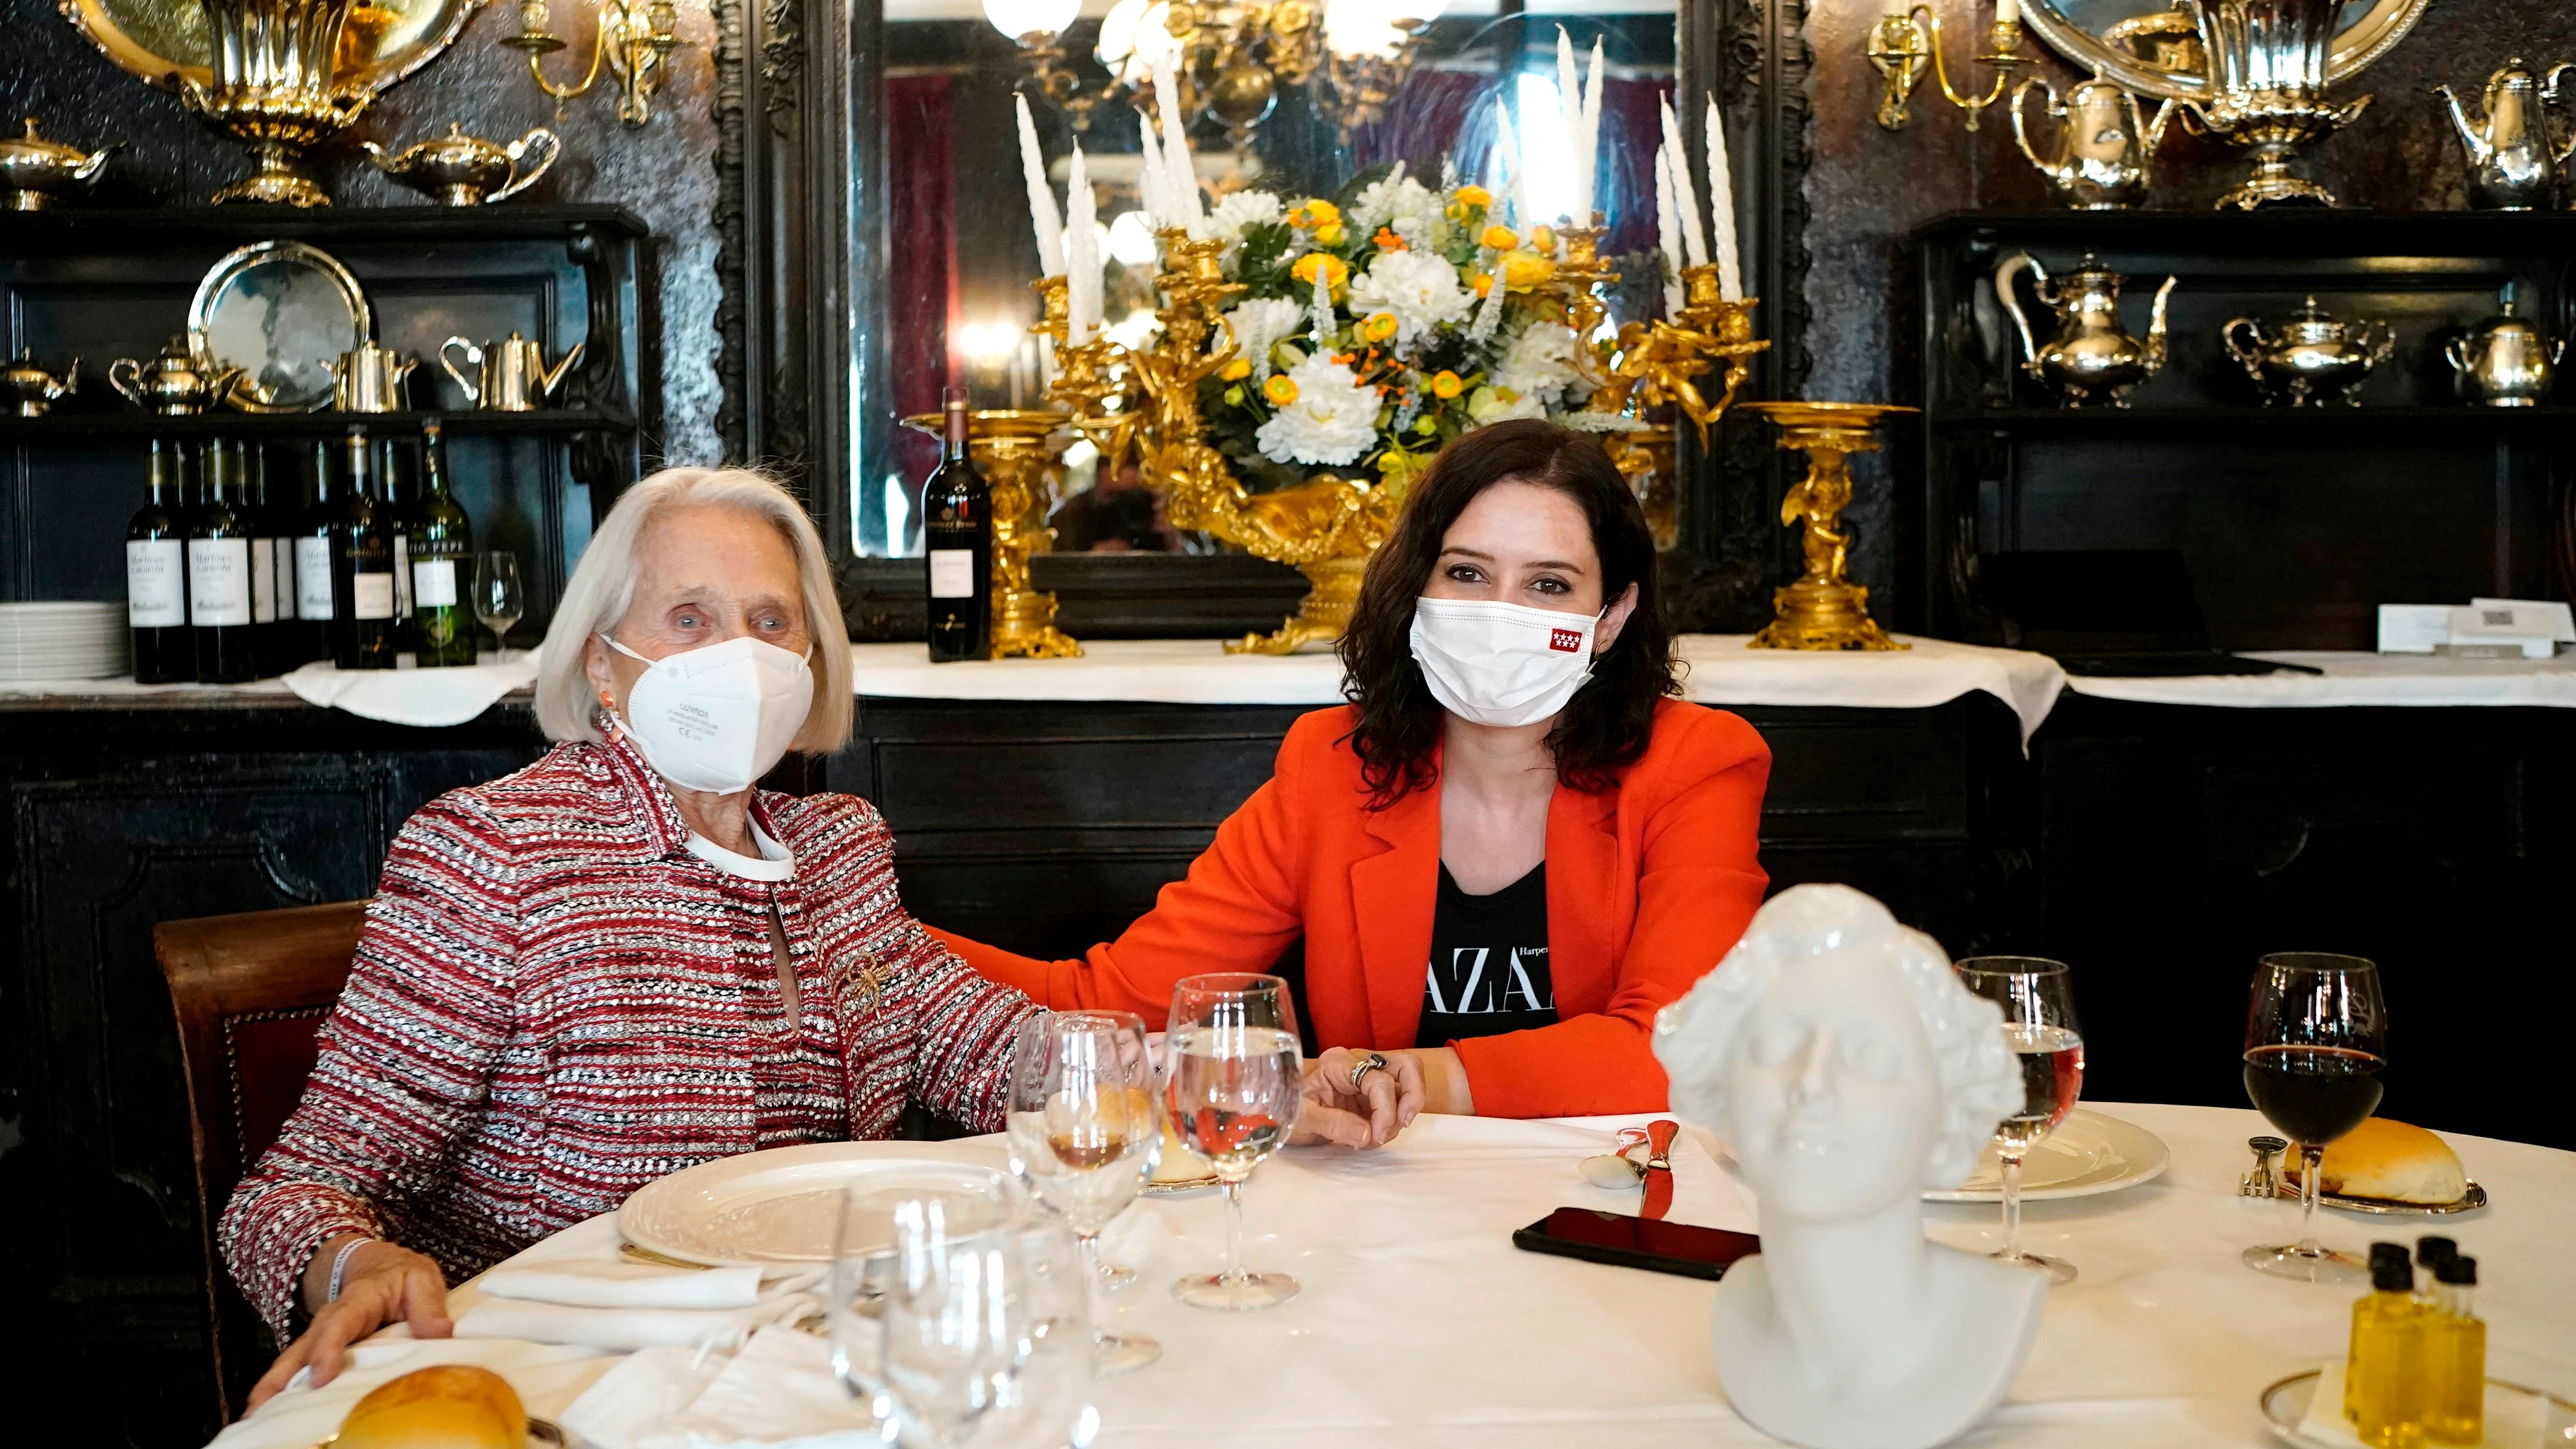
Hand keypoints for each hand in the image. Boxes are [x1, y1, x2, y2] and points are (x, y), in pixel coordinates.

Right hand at [248, 1239, 452, 1409]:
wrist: (380, 1265)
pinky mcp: (320, 1350)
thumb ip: (428, 1305)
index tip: (320, 1376)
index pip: (339, 1323)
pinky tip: (270, 1412)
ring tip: (255, 1415)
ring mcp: (322, 1337)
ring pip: (293, 1361)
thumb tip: (440, 1332)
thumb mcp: (421, 1278)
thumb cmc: (402, 1275)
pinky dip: (284, 1389)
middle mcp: (331, 1320)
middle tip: (260, 1407)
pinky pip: (299, 1370)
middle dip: (281, 1377)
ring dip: (274, 1387)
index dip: (327, 1349)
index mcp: (358, 1300)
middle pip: (303, 1347)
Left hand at [1294, 1048, 1424, 1148]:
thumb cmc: (1286, 1109)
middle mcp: (1358, 1062)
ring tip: (1379, 1136)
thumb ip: (1333, 1124)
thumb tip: (1368, 1134)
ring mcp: (1369, 1076)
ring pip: (1409, 1078)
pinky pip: (1400, 1099)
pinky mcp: (1374, 1093)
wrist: (1278, 1112)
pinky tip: (1376, 1134)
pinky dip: (1397, 1119)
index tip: (1375, 1137)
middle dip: (1412, 1098)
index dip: (1385, 1110)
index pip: (1378, 1079)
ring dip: (1405, 1110)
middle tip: (1400, 1125)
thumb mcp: (1301, 1118)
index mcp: (1337, 1063)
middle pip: (1406, 1065)